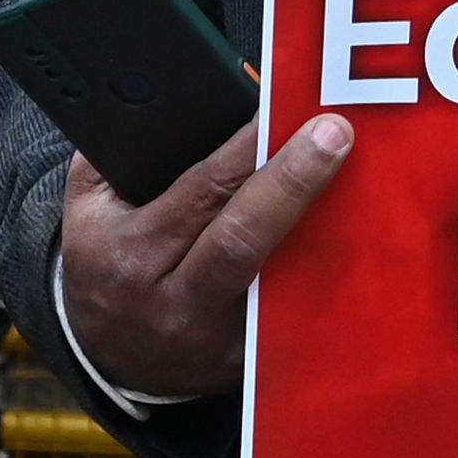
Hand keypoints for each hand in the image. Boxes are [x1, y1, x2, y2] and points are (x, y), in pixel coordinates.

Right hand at [56, 111, 352, 400]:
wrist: (109, 350)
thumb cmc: (108, 258)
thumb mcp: (93, 203)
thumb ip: (124, 148)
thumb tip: (195, 95)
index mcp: (130, 253)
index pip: (197, 193)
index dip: (245, 149)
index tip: (282, 105)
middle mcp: (173, 301)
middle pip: (242, 236)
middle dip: (292, 180)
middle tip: (335, 132)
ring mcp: (215, 339)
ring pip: (279, 277)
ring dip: (324, 226)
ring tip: (364, 176)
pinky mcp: (249, 362)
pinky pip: (294, 309)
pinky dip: (328, 268)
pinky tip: (360, 230)